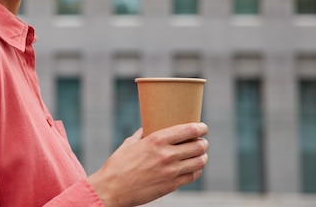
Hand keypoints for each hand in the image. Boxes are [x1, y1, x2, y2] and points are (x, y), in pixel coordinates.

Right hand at [87, 122, 208, 206]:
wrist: (112, 188)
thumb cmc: (118, 164)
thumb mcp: (129, 143)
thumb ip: (142, 134)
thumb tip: (148, 127)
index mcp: (156, 140)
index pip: (188, 130)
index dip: (200, 128)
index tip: (203, 127)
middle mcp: (167, 154)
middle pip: (198, 145)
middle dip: (203, 142)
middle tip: (202, 141)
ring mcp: (171, 171)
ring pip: (199, 161)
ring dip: (203, 156)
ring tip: (201, 154)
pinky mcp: (172, 185)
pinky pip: (192, 176)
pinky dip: (196, 170)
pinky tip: (194, 167)